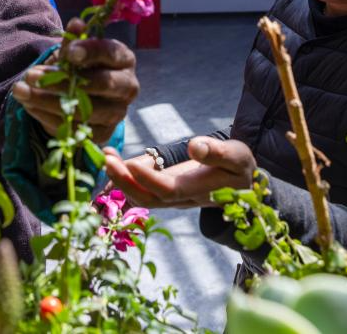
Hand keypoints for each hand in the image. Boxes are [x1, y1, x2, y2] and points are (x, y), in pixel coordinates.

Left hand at [11, 18, 137, 142]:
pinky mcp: (104, 134)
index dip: (91, 51)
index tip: (69, 52)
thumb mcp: (75, 52)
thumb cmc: (81, 67)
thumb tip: (76, 23)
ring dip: (47, 100)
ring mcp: (117, 113)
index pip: (111, 53)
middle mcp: (127, 87)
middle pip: (102, 84)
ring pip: (85, 109)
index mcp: (124, 60)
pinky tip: (29, 106)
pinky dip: (48, 117)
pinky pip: (76, 128)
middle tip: (31, 74)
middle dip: (63, 80)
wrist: (82, 97)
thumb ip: (75, 40)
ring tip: (20, 91)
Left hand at [102, 137, 255, 207]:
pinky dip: (122, 174)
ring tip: (105, 155)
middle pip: (148, 199)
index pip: (170, 190)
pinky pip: (139, 187)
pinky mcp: (163, 189)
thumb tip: (195, 146)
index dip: (149, 180)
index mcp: (200, 190)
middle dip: (124, 182)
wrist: (241, 183)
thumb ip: (218, 152)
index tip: (130, 164)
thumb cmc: (239, 167)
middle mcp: (181, 199)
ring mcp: (170, 197)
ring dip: (119, 178)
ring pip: (140, 196)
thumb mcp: (237, 156)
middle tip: (106, 160)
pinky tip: (110, 154)